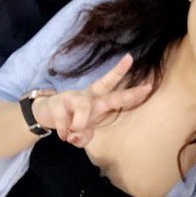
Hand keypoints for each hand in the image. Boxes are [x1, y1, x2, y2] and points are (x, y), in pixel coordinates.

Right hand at [32, 54, 152, 147]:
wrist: (45, 115)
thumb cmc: (71, 121)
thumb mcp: (81, 133)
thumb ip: (83, 137)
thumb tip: (75, 136)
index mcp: (98, 102)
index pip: (117, 95)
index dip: (133, 93)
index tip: (149, 86)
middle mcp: (88, 96)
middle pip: (105, 83)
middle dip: (118, 72)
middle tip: (129, 59)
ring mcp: (72, 97)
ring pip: (83, 107)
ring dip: (80, 122)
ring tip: (73, 132)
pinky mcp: (57, 103)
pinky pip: (64, 120)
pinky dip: (65, 131)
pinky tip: (63, 135)